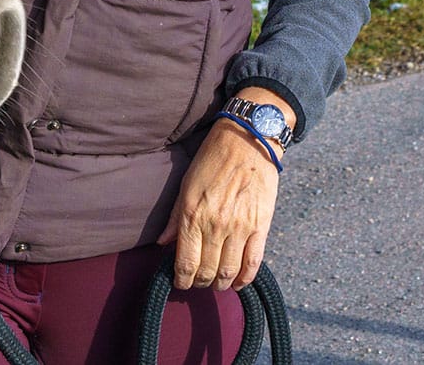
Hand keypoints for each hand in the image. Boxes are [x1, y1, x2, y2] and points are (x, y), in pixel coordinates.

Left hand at [157, 89, 289, 290]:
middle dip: (200, 282)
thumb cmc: (212, 158)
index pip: (185, 263)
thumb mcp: (186, 183)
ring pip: (229, 272)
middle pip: (207, 271)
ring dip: (221, 283)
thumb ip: (175, 217)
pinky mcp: (261, 227)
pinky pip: (253, 263)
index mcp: (193, 214)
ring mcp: (240, 228)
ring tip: (216, 283)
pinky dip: (245, 279)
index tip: (180, 282)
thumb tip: (162, 243)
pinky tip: (238, 282)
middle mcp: (216, 225)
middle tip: (197, 281)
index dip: (181, 279)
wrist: (247, 140)